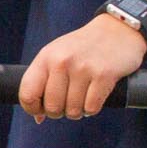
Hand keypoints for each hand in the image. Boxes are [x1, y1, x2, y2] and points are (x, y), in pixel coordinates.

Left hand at [19, 14, 146, 119]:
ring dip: (78, 111)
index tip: (42, 110)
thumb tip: (38, 117)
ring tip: (83, 100)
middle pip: (52, 107)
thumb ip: (45, 82)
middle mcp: (62, 62)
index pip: (28, 94)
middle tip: (68, 105)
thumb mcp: (58, 55)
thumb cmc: (85, 46)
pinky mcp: (104, 75)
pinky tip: (94, 98)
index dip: (33, 109)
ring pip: (73, 110)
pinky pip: (92, 107)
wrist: (118, 30)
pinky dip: (92, 108)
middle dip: (60, 112)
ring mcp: (84, 68)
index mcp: (46, 57)